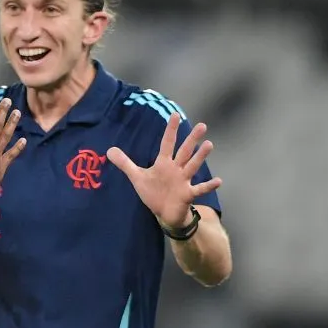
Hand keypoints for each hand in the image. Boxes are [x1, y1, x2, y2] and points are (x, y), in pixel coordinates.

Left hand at [106, 113, 221, 229]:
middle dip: (192, 139)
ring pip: (192, 166)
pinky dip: (208, 185)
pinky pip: (199, 189)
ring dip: (200, 157)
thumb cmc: (154, 192)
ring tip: (209, 144)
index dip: (170, 130)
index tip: (175, 114)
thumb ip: (125, 163)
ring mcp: (183, 181)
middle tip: (202, 125)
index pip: (167, 143)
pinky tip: (219, 180)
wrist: (164, 212)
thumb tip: (109, 150)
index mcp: (164, 163)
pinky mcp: (187, 194)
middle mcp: (176, 169)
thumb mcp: (137, 177)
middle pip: (184, 151)